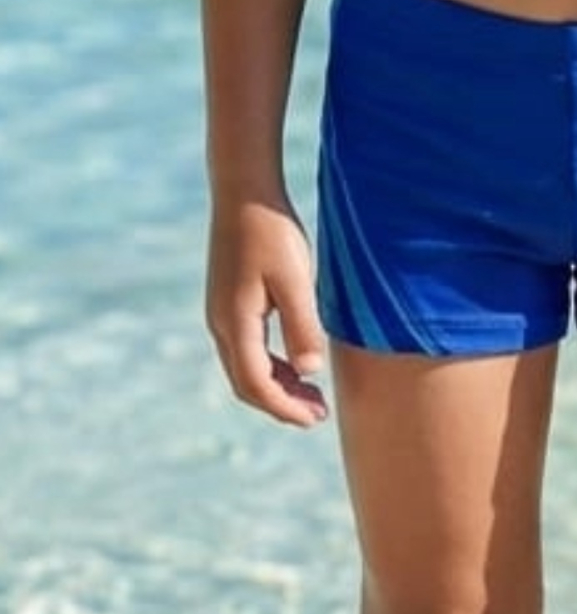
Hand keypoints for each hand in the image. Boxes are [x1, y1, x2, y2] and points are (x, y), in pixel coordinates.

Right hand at [206, 197, 328, 427]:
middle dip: (281, 404)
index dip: (285, 408)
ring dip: (277, 386)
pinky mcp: (229, 302)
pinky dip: (271, 365)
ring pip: (245, 367)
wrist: (245, 194)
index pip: (257, 384)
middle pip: (247, 383)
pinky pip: (247, 348)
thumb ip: (302, 326)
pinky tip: (297, 364)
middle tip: (318, 415)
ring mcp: (221, 313)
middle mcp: (221, 323)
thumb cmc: (273, 233)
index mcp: (235, 322)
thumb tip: (310, 372)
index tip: (315, 419)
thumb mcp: (296, 279)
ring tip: (312, 396)